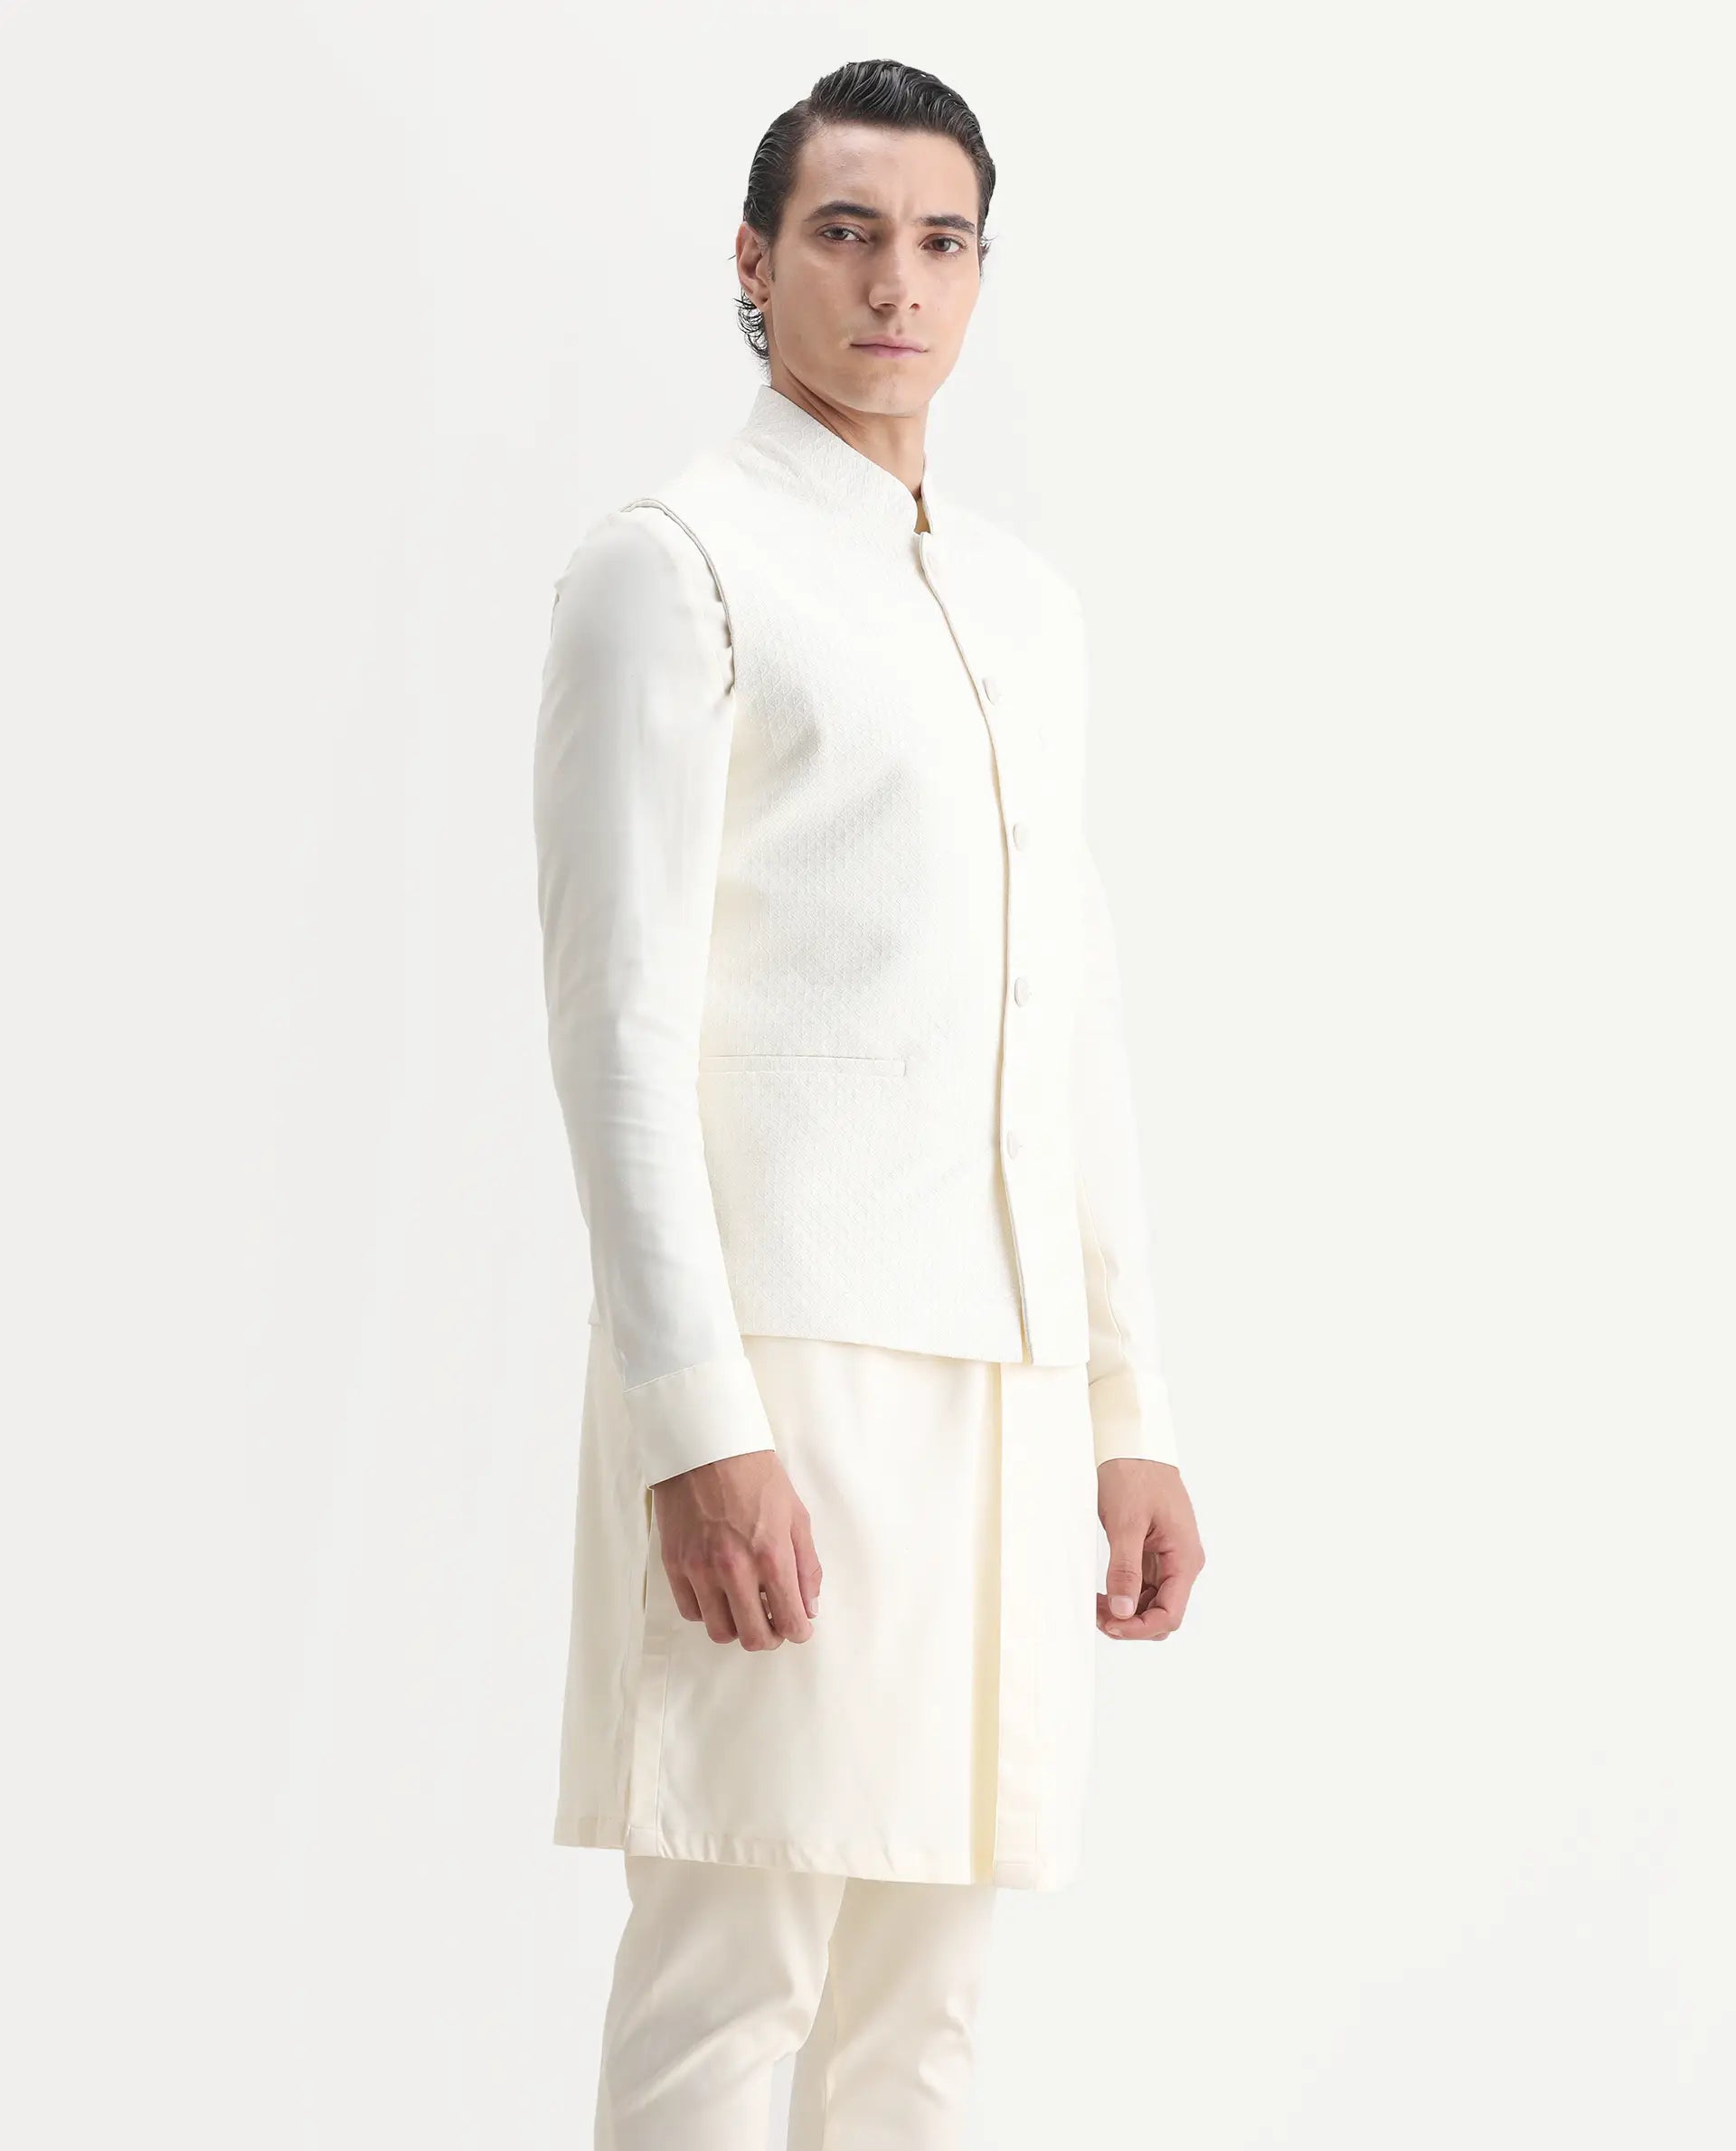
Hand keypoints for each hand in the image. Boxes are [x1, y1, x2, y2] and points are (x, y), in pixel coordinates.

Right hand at [652, 1449, 822, 1650]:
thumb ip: (807, 1566)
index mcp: (772, 1556)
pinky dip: (708, 1611)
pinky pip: (691, 1611)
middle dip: (770, 1637)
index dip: (799, 1632)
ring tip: (744, 1608)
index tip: (799, 1627)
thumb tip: (810, 1607)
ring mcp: (701, 1569)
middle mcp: (735, 1569)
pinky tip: (719, 1593)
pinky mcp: (675, 1564)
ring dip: (737, 1627)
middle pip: (753, 1637)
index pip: (790, 1621)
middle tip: (773, 1624)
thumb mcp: (796, 1515)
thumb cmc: (757, 1477)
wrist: (707, 1448)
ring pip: (719, 1631)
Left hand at [1096, 1460, 1203, 1639]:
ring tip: (1096, 1603)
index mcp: (1184, 1557)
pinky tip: (1104, 1591)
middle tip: (1097, 1614)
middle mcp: (1182, 1562)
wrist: (1134, 1446)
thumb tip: (1123, 1612)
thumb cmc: (1135, 1476)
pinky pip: (1145, 1586)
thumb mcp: (1126, 1523)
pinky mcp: (1156, 1552)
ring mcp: (1170, 1558)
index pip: (1171, 1615)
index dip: (1140, 1629)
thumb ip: (1126, 1569)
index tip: (1110, 1625)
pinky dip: (1125, 1594)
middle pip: (1163, 1614)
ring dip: (1126, 1611)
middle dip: (1131, 1622)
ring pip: (1153, 1603)